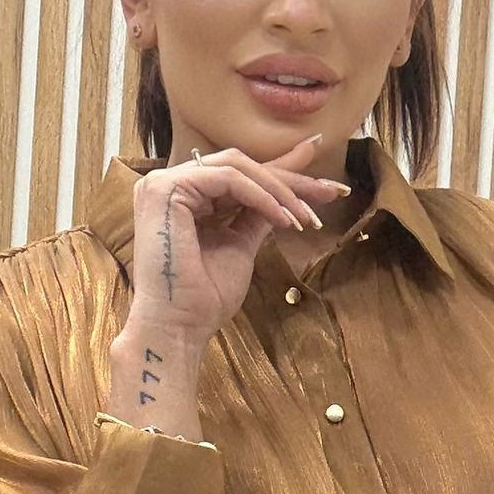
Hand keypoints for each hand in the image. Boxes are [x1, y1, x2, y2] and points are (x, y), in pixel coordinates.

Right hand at [128, 134, 349, 339]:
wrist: (178, 328)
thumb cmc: (203, 298)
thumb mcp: (240, 245)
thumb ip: (257, 215)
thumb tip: (287, 196)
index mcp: (183, 198)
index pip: (239, 177)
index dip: (283, 176)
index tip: (325, 185)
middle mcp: (169, 184)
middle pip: (240, 166)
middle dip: (288, 179)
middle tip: (329, 193)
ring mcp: (163, 183)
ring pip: (236, 167)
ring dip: (278, 190)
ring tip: (304, 217)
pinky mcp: (166, 189)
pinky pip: (227, 179)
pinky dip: (260, 195)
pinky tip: (282, 218)